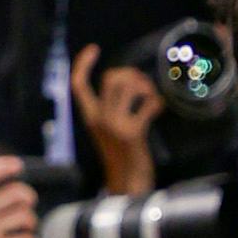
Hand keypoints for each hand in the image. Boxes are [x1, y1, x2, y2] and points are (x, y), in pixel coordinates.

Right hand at [69, 43, 159, 194]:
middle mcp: (99, 119)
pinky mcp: (133, 133)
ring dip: (144, 85)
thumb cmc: (122, 160)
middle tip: (142, 81)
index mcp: (90, 118)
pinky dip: (157, 102)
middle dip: (129, 74)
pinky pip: (148, 106)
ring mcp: (115, 125)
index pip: (78, 85)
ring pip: (127, 87)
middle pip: (110, 79)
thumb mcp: (108, 133)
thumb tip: (125, 86)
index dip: (83, 63)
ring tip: (151, 93)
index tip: (93, 49)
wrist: (127, 187)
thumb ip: (109, 111)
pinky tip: (159, 106)